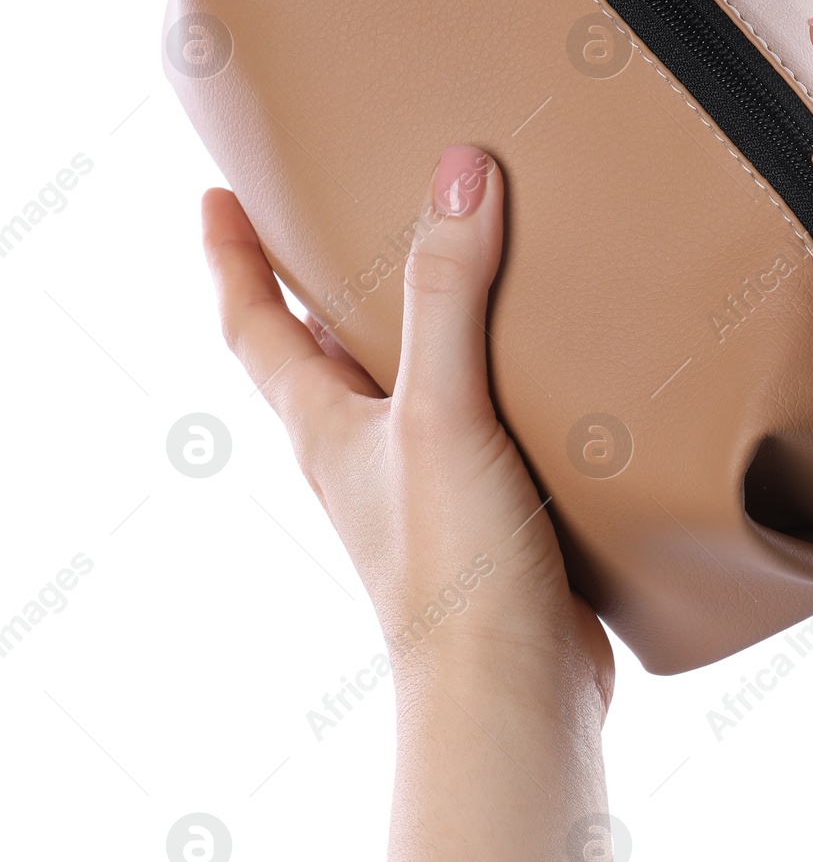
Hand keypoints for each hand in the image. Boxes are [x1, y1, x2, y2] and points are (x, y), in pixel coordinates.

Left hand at [205, 147, 628, 861]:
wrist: (511, 689)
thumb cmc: (452, 565)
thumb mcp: (441, 412)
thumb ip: (446, 293)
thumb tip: (458, 173)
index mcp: (327, 425)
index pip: (253, 327)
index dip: (230, 259)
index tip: (217, 197)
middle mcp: (364, 452)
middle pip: (319, 354)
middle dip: (317, 286)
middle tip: (341, 217)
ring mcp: (424, 485)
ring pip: (404, 388)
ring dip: (412, 330)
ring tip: (455, 269)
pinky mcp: (489, 509)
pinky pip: (478, 422)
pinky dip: (493, 379)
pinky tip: (546, 368)